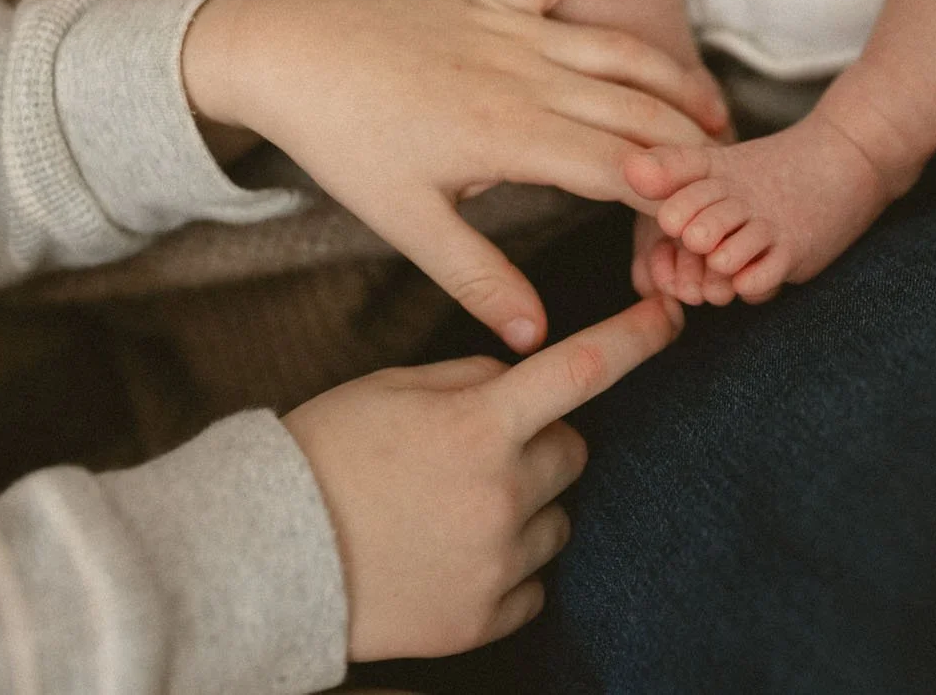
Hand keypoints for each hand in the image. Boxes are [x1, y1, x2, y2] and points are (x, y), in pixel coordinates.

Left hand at [182, 0, 726, 352]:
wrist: (286, 56)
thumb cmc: (344, 142)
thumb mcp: (406, 222)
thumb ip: (478, 278)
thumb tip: (533, 340)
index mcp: (506, 135)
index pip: (616, 169)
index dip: (669, 196)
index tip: (705, 223)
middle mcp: (522, 75)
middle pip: (634, 112)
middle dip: (691, 148)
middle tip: (732, 182)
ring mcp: (510, 28)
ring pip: (615, 51)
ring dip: (673, 78)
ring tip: (717, 114)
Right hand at [286, 295, 683, 661]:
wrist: (260, 560)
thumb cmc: (323, 457)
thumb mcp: (391, 388)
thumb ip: (470, 380)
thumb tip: (519, 382)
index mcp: (479, 425)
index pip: (582, 369)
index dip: (636, 338)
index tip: (675, 317)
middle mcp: (502, 493)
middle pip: (572, 451)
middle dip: (540, 443)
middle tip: (474, 453)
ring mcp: (497, 562)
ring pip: (556, 519)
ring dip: (524, 508)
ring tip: (447, 512)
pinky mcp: (485, 618)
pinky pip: (533, 584)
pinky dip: (505, 570)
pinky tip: (446, 557)